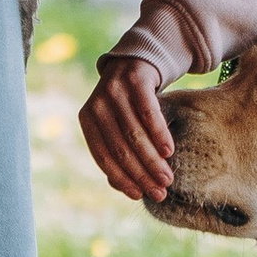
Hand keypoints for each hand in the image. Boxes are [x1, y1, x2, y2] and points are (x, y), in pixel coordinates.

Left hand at [79, 55, 175, 202]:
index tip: (139, 195)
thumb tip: (126, 187)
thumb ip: (117, 149)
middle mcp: (97, 104)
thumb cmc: (128, 103)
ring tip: (168, 178)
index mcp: (87, 119)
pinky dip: (159, 135)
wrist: (137, 61)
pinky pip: (149, 113)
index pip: (102, 156)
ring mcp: (115, 91)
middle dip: (141, 173)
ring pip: (134, 134)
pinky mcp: (135, 80)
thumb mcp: (115, 123)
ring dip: (152, 160)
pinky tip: (169, 151)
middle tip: (160, 191)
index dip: (121, 178)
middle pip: (120, 148)